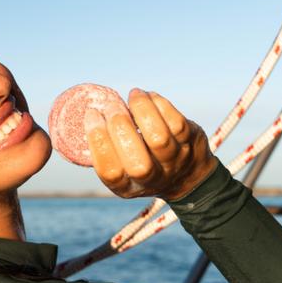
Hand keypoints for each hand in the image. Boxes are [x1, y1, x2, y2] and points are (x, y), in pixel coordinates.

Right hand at [85, 88, 216, 200]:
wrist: (189, 176)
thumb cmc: (143, 163)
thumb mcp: (123, 168)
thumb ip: (108, 148)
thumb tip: (91, 113)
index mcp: (127, 187)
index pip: (110, 171)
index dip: (99, 141)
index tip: (92, 114)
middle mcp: (152, 180)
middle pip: (137, 162)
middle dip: (120, 127)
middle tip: (112, 106)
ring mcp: (174, 163)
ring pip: (158, 138)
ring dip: (142, 110)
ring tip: (133, 95)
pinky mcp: (190, 143)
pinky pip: (175, 122)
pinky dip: (159, 104)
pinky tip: (148, 97)